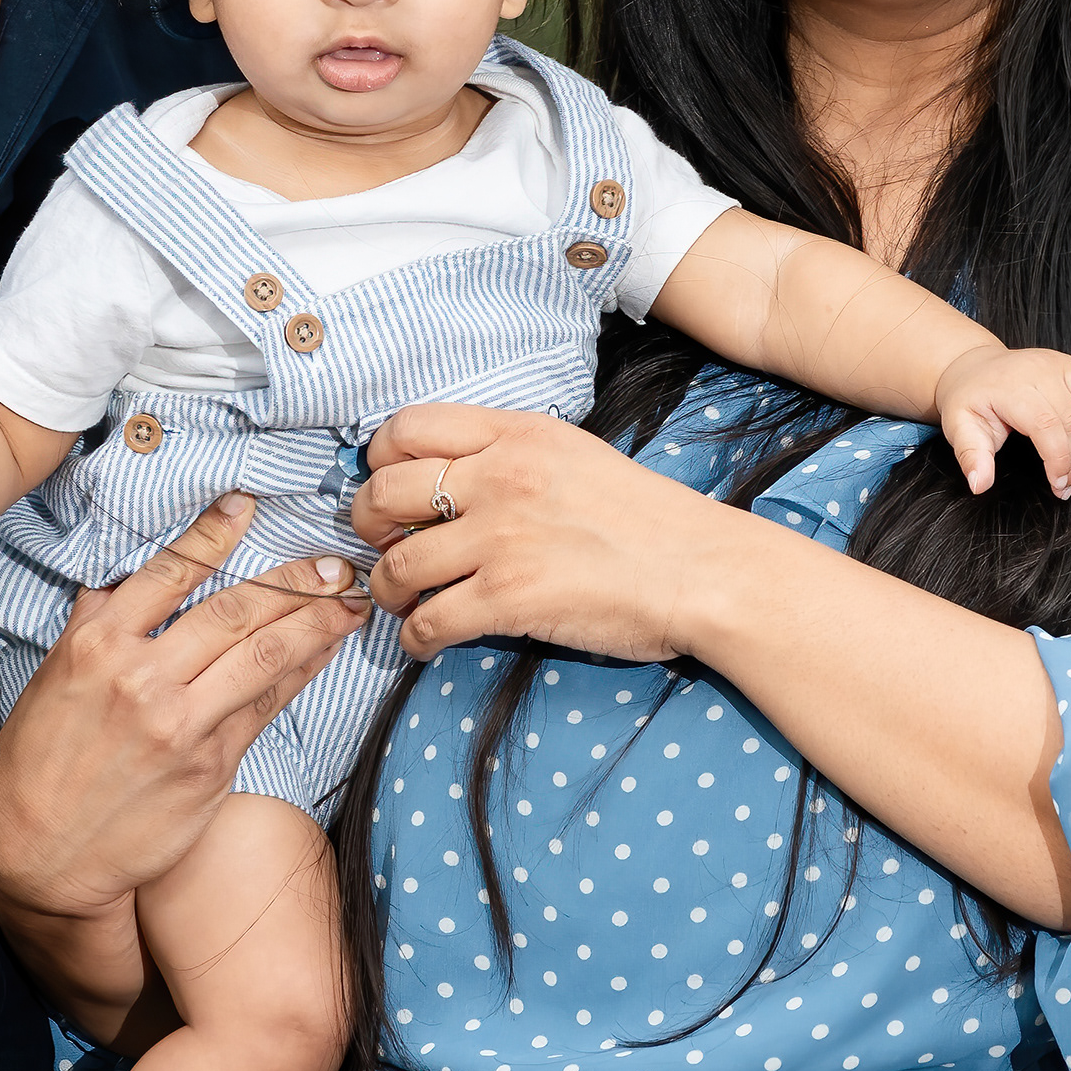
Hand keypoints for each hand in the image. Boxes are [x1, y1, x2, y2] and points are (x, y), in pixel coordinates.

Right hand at [0, 496, 365, 1027]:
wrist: (45, 856)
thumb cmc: (40, 764)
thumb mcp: (51, 680)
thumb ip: (92, 627)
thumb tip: (118, 583)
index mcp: (98, 646)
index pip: (169, 573)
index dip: (213, 534)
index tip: (246, 505)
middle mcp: (143, 680)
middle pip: (235, 612)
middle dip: (296, 581)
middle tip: (338, 562)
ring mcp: (182, 725)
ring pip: (265, 657)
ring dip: (318, 623)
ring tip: (354, 600)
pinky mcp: (210, 766)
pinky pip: (268, 708)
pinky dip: (304, 674)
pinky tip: (327, 653)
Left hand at [350, 403, 760, 664]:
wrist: (702, 570)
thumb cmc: (649, 520)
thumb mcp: (575, 456)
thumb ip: (512, 457)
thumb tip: (452, 481)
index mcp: (516, 435)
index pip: (407, 427)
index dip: (378, 460)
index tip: (385, 486)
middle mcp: (499, 477)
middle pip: (384, 491)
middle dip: (367, 525)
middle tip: (382, 545)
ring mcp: (501, 538)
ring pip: (397, 563)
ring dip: (388, 589)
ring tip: (402, 600)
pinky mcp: (508, 597)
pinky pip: (427, 620)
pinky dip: (414, 637)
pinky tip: (424, 642)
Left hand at [930, 348, 1070, 499]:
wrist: (972, 367)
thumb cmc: (969, 399)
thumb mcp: (959, 427)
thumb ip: (971, 456)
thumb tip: (980, 484)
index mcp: (1013, 387)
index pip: (1047, 427)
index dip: (1059, 461)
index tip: (1058, 486)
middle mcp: (1041, 370)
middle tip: (1064, 484)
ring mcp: (1061, 363)